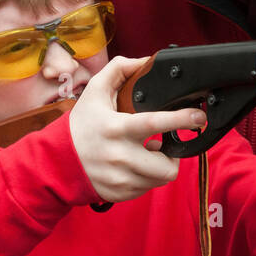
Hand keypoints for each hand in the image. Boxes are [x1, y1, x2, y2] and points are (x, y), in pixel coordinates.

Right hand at [69, 56, 205, 202]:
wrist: (56, 162)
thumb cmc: (80, 126)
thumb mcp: (94, 92)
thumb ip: (118, 70)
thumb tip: (143, 61)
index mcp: (117, 128)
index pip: (155, 123)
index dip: (181, 119)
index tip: (199, 116)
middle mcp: (120, 156)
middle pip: (167, 166)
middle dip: (173, 156)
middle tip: (162, 145)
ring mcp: (120, 178)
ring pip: (160, 179)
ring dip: (159, 167)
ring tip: (146, 155)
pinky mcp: (119, 193)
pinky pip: (147, 189)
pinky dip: (146, 178)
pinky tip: (133, 167)